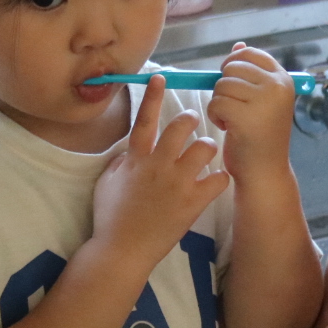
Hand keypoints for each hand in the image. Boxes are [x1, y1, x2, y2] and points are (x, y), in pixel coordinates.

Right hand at [93, 75, 228, 267]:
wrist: (122, 250)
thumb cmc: (110, 217)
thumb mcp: (106, 181)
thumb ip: (122, 161)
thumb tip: (131, 148)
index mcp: (136, 158)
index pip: (146, 119)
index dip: (154, 96)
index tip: (162, 77)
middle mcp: (159, 164)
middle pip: (183, 126)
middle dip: (192, 119)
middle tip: (194, 124)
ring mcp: (178, 183)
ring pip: (205, 148)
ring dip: (208, 147)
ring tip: (207, 154)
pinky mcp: (194, 202)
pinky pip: (219, 179)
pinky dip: (221, 177)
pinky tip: (217, 180)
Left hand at [207, 43, 296, 183]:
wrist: (265, 171)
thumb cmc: (260, 136)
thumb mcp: (261, 99)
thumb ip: (251, 72)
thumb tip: (238, 45)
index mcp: (283, 79)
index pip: (250, 54)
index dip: (233, 64)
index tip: (232, 83)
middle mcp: (277, 86)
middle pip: (232, 68)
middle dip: (224, 87)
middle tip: (234, 108)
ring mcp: (263, 101)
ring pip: (221, 85)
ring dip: (219, 103)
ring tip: (232, 120)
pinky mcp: (245, 116)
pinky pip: (215, 102)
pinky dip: (215, 115)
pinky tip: (227, 127)